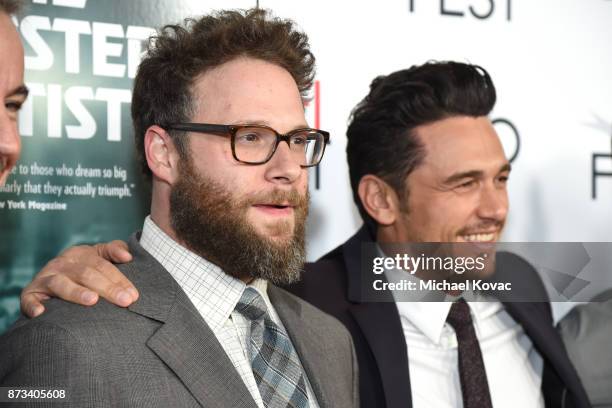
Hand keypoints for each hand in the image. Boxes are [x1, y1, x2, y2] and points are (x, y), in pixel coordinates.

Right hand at [21, 240, 137, 317]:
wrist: (48, 283)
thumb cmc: (82, 271)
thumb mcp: (98, 256)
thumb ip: (114, 251)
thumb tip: (128, 256)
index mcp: (79, 253)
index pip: (102, 265)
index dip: (119, 280)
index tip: (133, 295)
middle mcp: (61, 264)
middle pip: (87, 274)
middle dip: (108, 288)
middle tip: (124, 301)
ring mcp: (44, 278)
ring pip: (61, 284)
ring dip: (76, 292)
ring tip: (92, 301)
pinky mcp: (29, 294)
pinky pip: (29, 299)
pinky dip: (33, 305)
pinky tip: (42, 313)